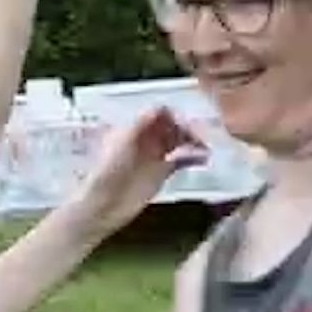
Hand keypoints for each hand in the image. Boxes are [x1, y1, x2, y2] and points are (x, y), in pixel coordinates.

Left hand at [74, 103, 204, 238]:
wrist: (103, 203)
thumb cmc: (108, 169)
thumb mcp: (123, 141)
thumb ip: (142, 123)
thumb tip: (162, 107)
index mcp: (135, 127)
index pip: (160, 113)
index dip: (175, 115)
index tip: (189, 122)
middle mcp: (147, 138)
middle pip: (172, 125)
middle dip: (188, 127)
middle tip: (204, 134)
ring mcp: (155, 155)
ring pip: (179, 141)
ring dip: (193, 140)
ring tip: (207, 145)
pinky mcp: (161, 173)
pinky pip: (181, 159)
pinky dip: (193, 157)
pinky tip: (204, 158)